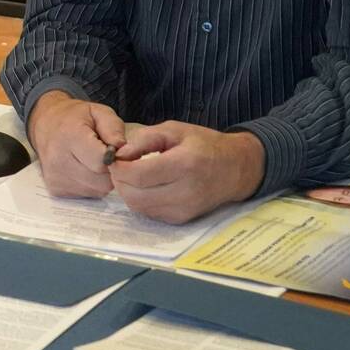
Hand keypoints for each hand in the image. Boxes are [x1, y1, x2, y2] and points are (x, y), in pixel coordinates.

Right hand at [27, 92, 126, 198]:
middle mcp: (58, 160)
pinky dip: (91, 184)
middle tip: (105, 156)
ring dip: (102, 179)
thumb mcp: (98, 112)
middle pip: (102, 180)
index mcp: (70, 136)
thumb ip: (114, 128)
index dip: (114, 157)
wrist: (45, 124)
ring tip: (93, 161)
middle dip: (110, 170)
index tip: (113, 149)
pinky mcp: (55, 189)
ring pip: (97, 190)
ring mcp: (55, 177)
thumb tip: (124, 151)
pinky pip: (87, 194)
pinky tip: (84, 169)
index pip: (102, 162)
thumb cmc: (75, 118)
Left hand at [108, 122, 265, 224]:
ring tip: (131, 176)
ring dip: (127, 192)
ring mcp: (184, 209)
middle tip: (119, 167)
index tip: (113, 158)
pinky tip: (145, 187)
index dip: (118, 168)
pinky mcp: (182, 219)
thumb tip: (119, 154)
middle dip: (119, 180)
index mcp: (184, 164)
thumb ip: (144, 139)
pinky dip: (140, 201)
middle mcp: (185, 191)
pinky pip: (150, 213)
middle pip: (134, 195)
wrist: (236, 168)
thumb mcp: (174, 130)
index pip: (138, 175)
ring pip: (139, 207)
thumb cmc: (204, 144)